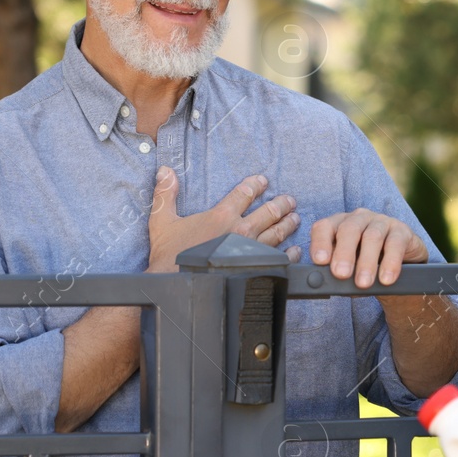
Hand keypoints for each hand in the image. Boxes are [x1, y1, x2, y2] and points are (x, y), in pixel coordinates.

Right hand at [147, 167, 299, 272]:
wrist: (175, 285)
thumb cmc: (169, 255)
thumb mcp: (162, 221)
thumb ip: (166, 194)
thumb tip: (164, 170)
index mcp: (222, 215)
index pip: (244, 193)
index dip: (256, 184)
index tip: (263, 180)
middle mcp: (241, 230)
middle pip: (269, 211)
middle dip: (282, 203)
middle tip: (289, 200)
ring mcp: (251, 250)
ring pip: (278, 232)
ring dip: (288, 223)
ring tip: (295, 218)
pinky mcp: (257, 267)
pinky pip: (280, 258)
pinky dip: (290, 253)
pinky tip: (295, 249)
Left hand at [309, 208, 428, 287]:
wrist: (401, 267)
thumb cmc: (368, 266)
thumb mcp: (350, 269)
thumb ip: (338, 274)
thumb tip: (329, 285)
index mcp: (340, 225)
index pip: (324, 227)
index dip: (320, 243)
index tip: (320, 261)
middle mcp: (360, 219)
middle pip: (349, 229)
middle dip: (344, 253)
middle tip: (341, 274)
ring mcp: (382, 222)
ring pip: (372, 236)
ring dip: (366, 262)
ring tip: (363, 283)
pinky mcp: (402, 231)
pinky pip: (396, 244)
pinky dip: (391, 263)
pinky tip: (386, 279)